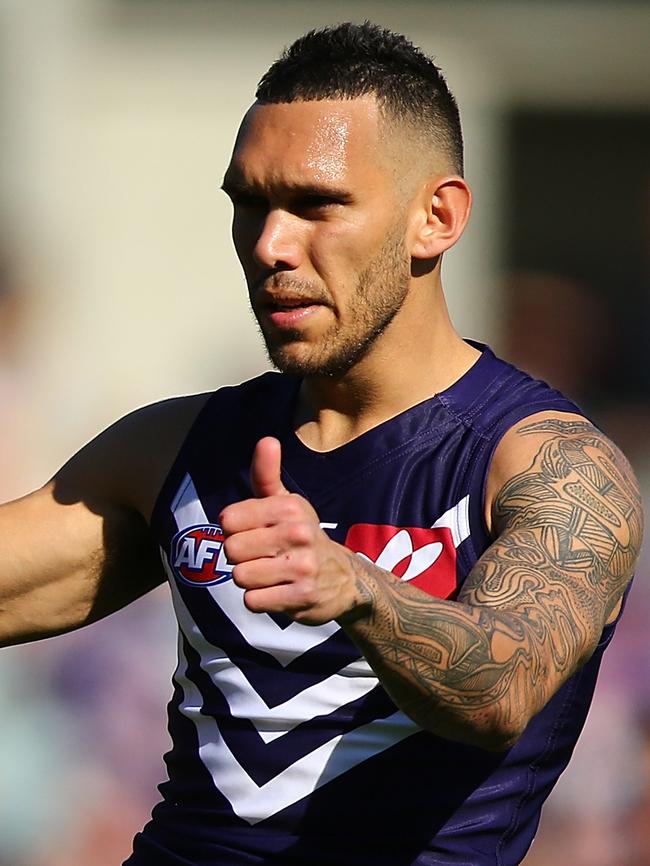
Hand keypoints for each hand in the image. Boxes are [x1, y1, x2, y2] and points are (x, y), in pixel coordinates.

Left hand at [220, 437, 361, 624]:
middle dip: (241, 557)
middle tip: (265, 556)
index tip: (256, 532)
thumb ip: (266, 474)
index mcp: (289, 507)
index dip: (236, 530)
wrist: (343, 579)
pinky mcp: (301, 597)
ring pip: (240, 576)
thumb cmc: (301, 536)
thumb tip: (266, 440)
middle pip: (231, 550)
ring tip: (272, 574)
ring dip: (251, 580)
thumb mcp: (286, 502)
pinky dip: (260, 600)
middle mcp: (298, 533)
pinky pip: (252, 601)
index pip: (228, 519)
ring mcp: (302, 567)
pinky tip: (278, 591)